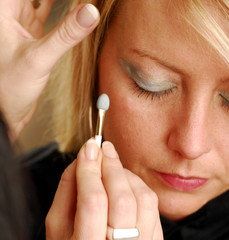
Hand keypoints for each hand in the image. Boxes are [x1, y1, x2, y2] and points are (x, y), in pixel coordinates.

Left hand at [0, 0, 98, 138]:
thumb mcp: (39, 59)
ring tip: (84, 1)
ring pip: (45, 1)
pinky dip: (63, 9)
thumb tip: (90, 12)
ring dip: (64, 1)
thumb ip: (67, 35)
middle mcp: (12, 13)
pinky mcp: (33, 34)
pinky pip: (50, 13)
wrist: (5, 111)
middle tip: (85, 0)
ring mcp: (23, 23)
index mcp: (4, 11)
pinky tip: (76, 7)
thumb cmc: (7, 87)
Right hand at [46, 139, 162, 239]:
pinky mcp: (156, 239)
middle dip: (112, 167)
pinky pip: (154, 206)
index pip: (93, 201)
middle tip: (104, 149)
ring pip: (143, 199)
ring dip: (128, 176)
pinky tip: (126, 185)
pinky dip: (139, 187)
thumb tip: (81, 159)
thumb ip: (66, 193)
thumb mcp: (58, 228)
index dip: (90, 170)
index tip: (89, 148)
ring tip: (113, 169)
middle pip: (122, 198)